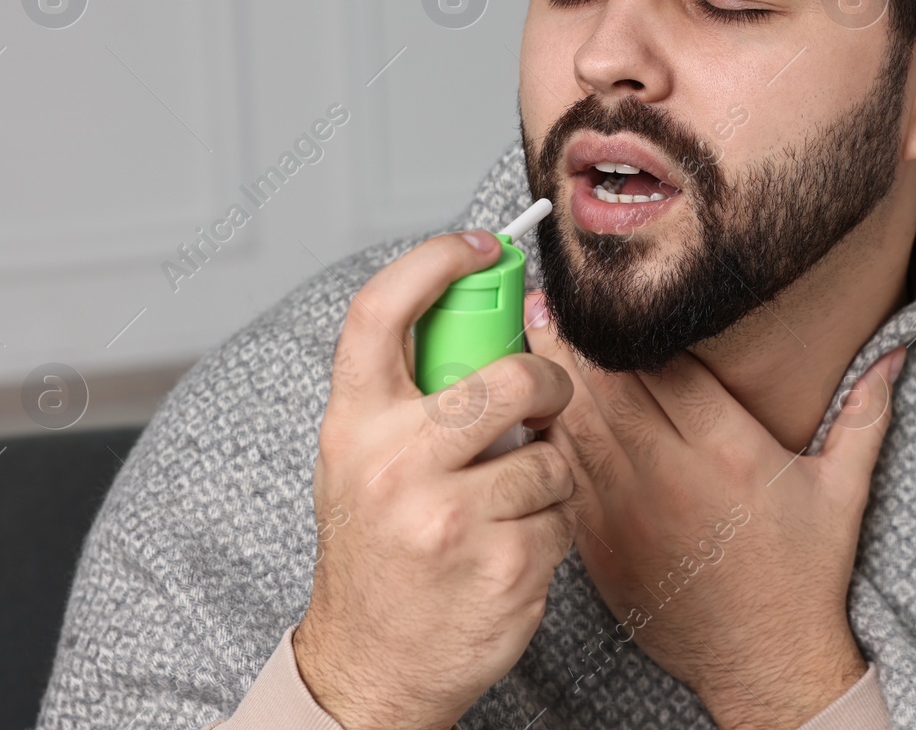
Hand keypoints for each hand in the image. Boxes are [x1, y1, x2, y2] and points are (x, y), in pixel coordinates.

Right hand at [291, 233, 575, 729]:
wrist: (370, 670)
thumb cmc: (374, 553)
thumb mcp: (359, 462)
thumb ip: (406, 393)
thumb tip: (489, 312)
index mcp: (353, 425)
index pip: (383, 310)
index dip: (437, 258)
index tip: (480, 246)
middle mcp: (394, 464)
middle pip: (510, 375)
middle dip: (548, 380)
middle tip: (546, 396)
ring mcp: (448, 518)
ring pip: (551, 452)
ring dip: (546, 472)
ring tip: (507, 501)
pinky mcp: (500, 566)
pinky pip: (562, 512)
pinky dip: (551, 525)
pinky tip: (511, 546)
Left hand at [524, 291, 904, 729]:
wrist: (763, 663)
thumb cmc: (803, 575)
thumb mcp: (843, 492)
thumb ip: (864, 415)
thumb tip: (893, 353)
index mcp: (727, 451)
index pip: (667, 369)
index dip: (634, 326)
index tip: (612, 289)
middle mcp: (669, 475)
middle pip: (608, 388)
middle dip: (575, 338)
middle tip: (547, 294)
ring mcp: (626, 511)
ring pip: (575, 427)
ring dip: (551, 379)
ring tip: (530, 330)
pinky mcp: (598, 542)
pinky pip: (562, 474)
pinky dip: (547, 437)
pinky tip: (532, 406)